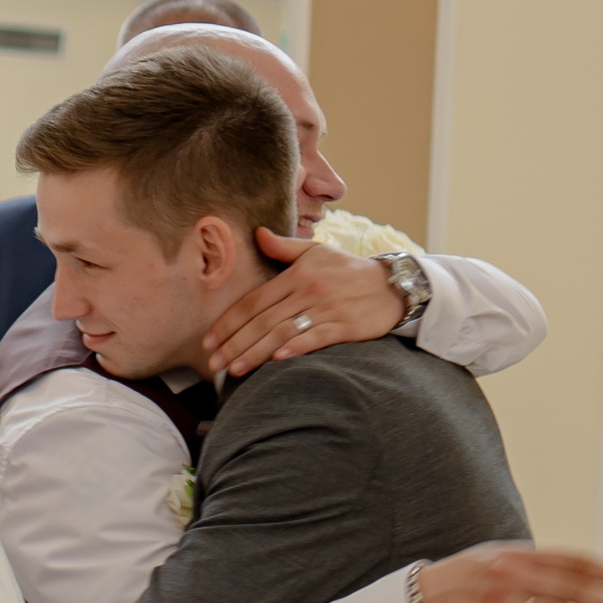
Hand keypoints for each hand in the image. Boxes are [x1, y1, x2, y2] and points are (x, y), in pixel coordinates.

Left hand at [205, 229, 410, 375]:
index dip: (228, 321)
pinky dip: (296, 348)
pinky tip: (276, 360)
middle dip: (234, 343)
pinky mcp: (346, 326)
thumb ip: (284, 247)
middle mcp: (308, 291)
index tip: (208, 340)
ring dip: (256, 352)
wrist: (394, 285)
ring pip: (283, 332)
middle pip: (263, 320)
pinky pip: (316, 339)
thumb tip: (256, 233)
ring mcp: (327, 310)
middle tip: (213, 363)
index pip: (253, 300)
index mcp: (296, 274)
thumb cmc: (348, 269)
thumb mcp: (317, 251)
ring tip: (234, 369)